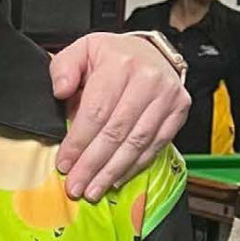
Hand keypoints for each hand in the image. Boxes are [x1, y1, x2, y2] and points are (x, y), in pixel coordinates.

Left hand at [51, 32, 189, 201]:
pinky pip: (157, 144)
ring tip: (94, 190)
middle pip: (117, 132)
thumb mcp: (80, 50)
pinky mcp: (179, 110)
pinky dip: (136, 165)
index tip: (64, 164)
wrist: (149, 50)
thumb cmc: (109, 55)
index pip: (96, 112)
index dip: (79, 142)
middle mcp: (148, 81)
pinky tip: (117, 178)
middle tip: (76, 187)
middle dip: (93, 164)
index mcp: (120, 65)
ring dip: (113, 171)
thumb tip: (60, 92)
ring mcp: (168, 97)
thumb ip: (63, 68)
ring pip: (138, 142)